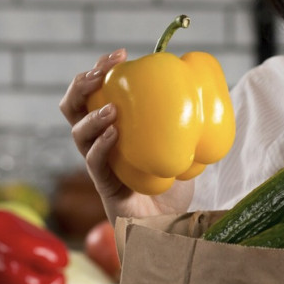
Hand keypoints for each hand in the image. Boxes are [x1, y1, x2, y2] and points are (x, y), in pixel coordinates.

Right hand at [60, 49, 192, 223]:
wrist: (170, 229)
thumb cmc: (173, 187)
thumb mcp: (184, 145)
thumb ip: (190, 121)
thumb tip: (211, 87)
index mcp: (111, 128)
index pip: (94, 93)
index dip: (100, 70)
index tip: (121, 54)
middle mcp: (99, 143)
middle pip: (72, 106)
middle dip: (82, 83)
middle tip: (104, 70)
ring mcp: (99, 165)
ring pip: (77, 133)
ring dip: (92, 115)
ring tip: (112, 107)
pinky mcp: (105, 186)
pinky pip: (94, 163)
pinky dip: (101, 145)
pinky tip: (114, 132)